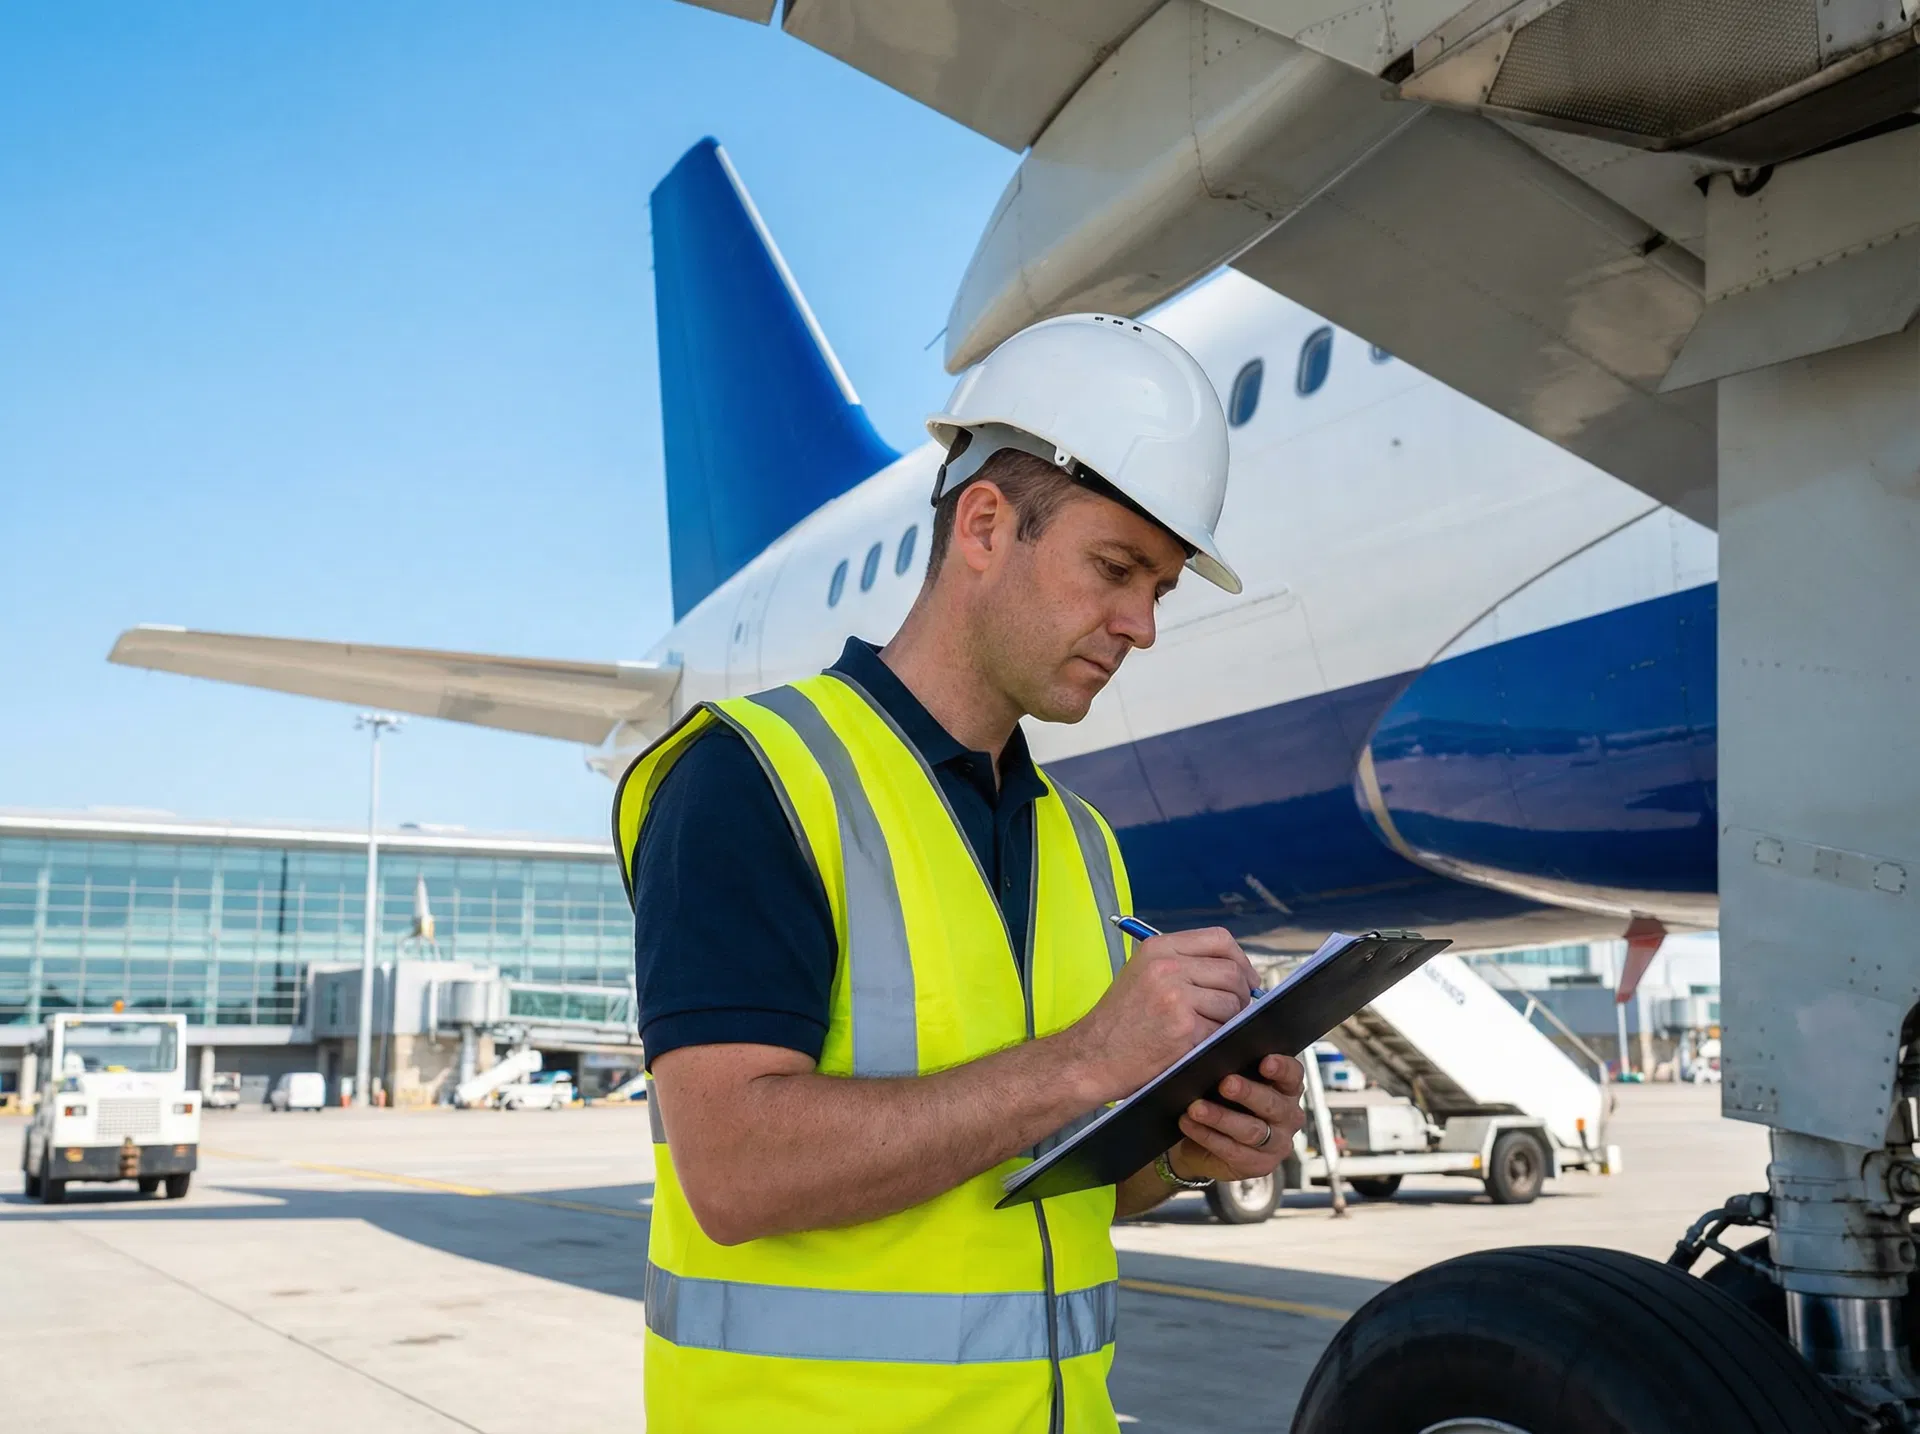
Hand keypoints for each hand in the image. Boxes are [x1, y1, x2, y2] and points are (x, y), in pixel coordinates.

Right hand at [1064, 927, 1261, 1104]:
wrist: (1091, 1057)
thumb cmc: (1119, 1022)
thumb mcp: (1142, 975)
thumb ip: (1183, 965)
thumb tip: (1235, 970)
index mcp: (1158, 947)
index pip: (1219, 939)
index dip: (1241, 959)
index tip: (1246, 979)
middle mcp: (1167, 966)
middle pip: (1232, 971)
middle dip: (1241, 994)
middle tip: (1234, 1013)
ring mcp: (1176, 996)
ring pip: (1232, 1002)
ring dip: (1230, 1020)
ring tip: (1209, 1031)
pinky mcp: (1184, 1027)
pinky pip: (1221, 1030)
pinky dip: (1216, 1040)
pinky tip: (1197, 1045)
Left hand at [1169, 1054, 1306, 1183]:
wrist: (1203, 1140)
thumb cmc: (1220, 1097)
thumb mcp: (1230, 1074)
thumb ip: (1234, 1057)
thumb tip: (1221, 1031)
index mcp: (1286, 1087)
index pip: (1293, 1074)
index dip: (1281, 1068)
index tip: (1264, 1062)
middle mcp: (1288, 1115)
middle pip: (1272, 1104)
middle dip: (1247, 1092)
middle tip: (1225, 1083)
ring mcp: (1277, 1143)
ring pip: (1251, 1130)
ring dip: (1221, 1117)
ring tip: (1196, 1108)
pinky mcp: (1259, 1165)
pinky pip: (1233, 1151)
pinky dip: (1208, 1136)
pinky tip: (1189, 1124)